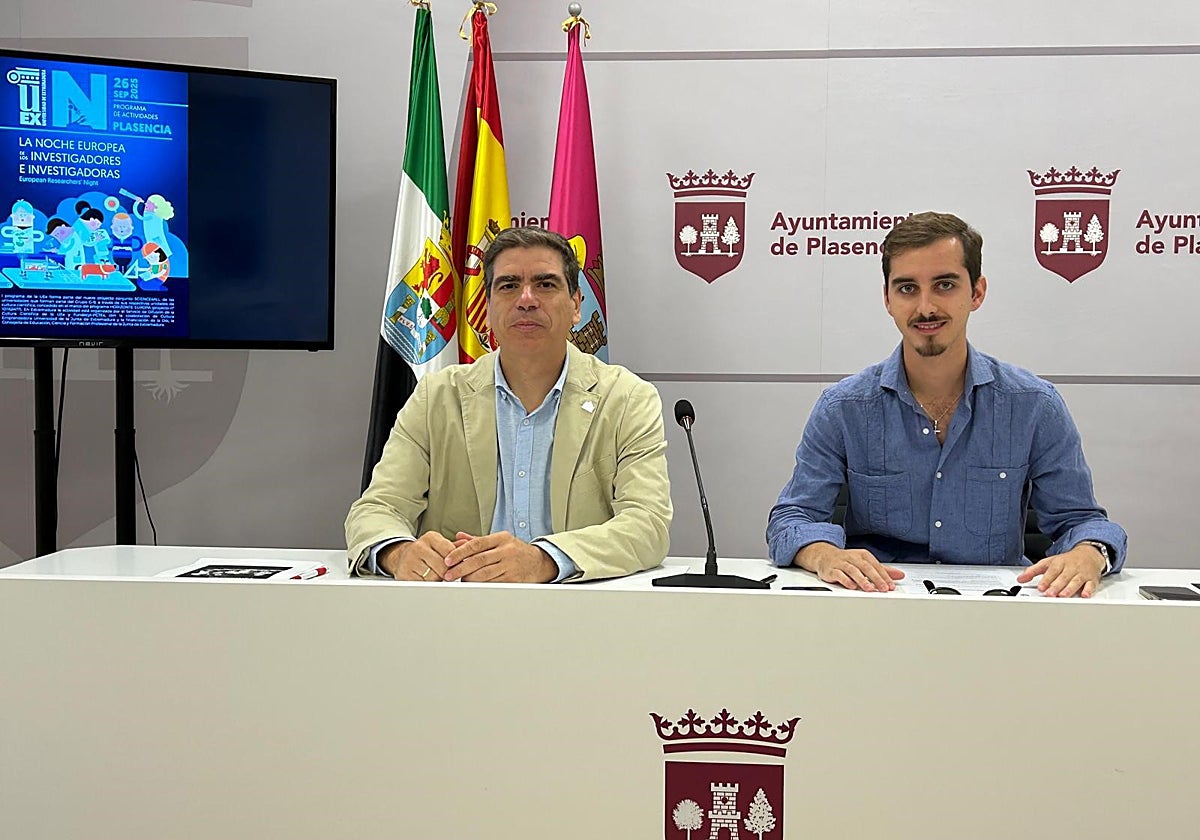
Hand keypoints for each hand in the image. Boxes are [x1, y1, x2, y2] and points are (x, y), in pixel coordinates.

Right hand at [378, 531, 455, 580]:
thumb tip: (468, 543)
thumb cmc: (425, 553)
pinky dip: (428, 586)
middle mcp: (419, 547)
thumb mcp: (439, 546)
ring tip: (436, 577)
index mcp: (430, 537)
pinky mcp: (405, 574)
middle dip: (448, 573)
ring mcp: (410, 560)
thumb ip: (455, 546)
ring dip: (438, 581)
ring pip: (434, 577)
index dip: (456, 562)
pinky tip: (427, 581)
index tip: (458, 567)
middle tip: (448, 575)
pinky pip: (424, 584)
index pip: (450, 551)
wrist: (401, 558)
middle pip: (443, 566)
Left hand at [443, 531, 557, 582]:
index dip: (460, 552)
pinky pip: (493, 584)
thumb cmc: (515, 551)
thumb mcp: (500, 540)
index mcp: (501, 538)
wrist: (539, 562)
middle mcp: (507, 551)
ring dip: (469, 579)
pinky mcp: (514, 580)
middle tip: (448, 575)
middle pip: (479, 560)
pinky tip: (473, 586)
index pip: (476, 544)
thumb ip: (478, 540)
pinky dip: (481, 586)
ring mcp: (511, 566)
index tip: (448, 560)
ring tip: (459, 581)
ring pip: (484, 574)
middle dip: (460, 568)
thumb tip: (459, 537)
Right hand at [796, 542, 903, 591]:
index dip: (884, 576)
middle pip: (866, 567)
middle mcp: (852, 558)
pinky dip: (846, 580)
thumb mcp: (865, 563)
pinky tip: (852, 586)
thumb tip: (899, 575)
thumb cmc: (847, 561)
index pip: (876, 566)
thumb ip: (882, 570)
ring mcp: (841, 563)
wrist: (824, 556)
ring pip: (853, 570)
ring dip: (862, 580)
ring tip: (869, 589)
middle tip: (884, 588)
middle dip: (876, 578)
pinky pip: (839, 574)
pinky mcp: (831, 570)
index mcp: (863, 555)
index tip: (891, 586)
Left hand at [1017, 543, 1104, 597]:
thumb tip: (1020, 579)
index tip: (1041, 587)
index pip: (1051, 571)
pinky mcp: (1092, 579)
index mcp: (1059, 563)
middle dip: (1056, 586)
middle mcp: (1070, 568)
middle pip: (1063, 577)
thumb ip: (1033, 571)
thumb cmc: (1067, 561)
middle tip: (1049, 594)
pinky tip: (1084, 595)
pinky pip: (1091, 584)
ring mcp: (1082, 573)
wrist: (1089, 554)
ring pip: (1076, 581)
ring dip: (1069, 589)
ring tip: (1062, 596)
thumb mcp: (1049, 562)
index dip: (1046, 580)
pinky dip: (1088, 590)